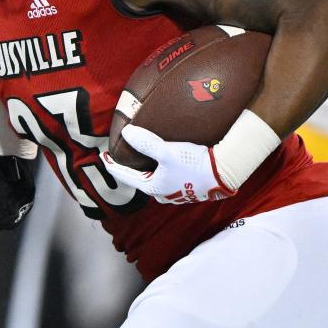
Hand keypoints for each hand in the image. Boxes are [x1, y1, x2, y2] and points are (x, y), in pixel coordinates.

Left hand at [102, 125, 234, 204]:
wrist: (224, 172)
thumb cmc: (194, 163)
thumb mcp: (167, 151)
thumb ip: (145, 143)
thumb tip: (127, 133)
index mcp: (153, 188)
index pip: (125, 176)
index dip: (113, 165)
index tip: (103, 156)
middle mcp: (162, 194)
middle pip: (138, 179)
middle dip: (128, 167)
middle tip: (119, 155)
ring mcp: (175, 193)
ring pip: (153, 180)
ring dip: (144, 169)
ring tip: (139, 158)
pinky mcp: (186, 189)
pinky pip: (165, 178)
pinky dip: (158, 170)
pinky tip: (161, 162)